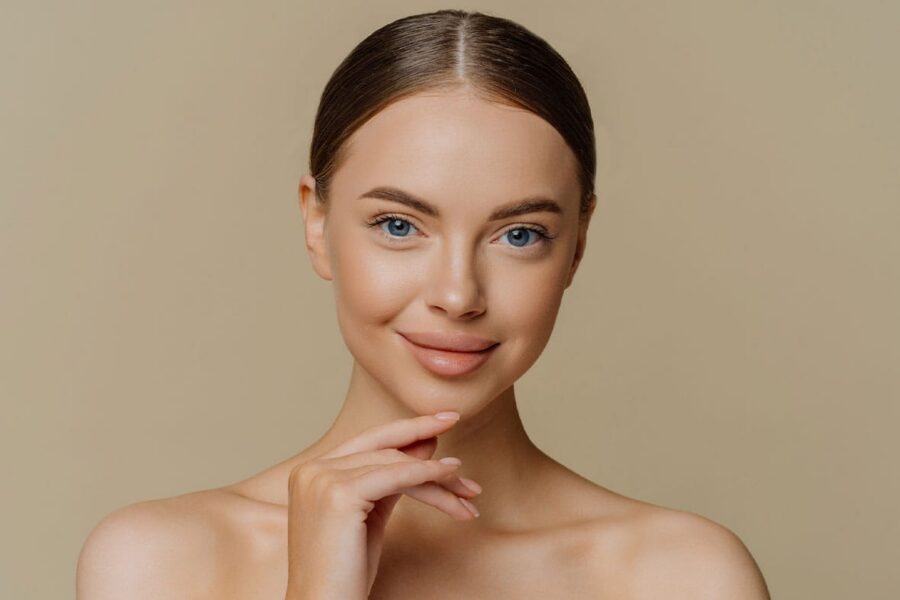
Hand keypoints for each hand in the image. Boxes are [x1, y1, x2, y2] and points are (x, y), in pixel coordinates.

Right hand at [283, 412, 480, 599]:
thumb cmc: (346, 572)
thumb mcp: (371, 515)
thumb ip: (392, 479)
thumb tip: (424, 446)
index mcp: (312, 472)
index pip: (367, 441)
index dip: (404, 428)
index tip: (438, 421)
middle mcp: (312, 470)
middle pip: (382, 446)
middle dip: (422, 434)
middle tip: (455, 420)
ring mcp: (322, 479)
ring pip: (395, 463)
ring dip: (438, 476)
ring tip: (468, 490)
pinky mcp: (339, 494)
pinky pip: (397, 477)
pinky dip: (429, 476)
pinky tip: (451, 480)